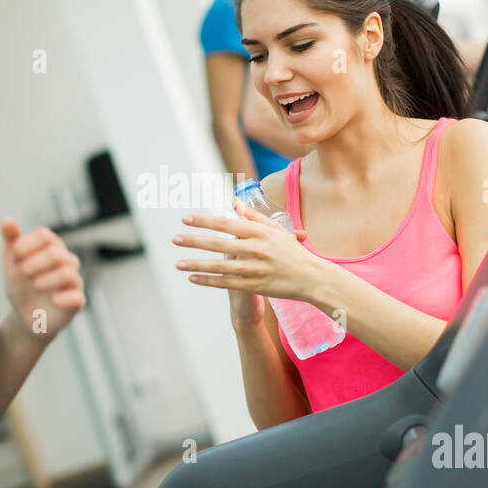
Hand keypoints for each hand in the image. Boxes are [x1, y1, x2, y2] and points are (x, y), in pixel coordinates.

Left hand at [1, 218, 85, 339]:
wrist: (26, 316)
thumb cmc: (22, 285)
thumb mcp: (12, 262)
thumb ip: (11, 240)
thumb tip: (7, 220)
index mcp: (52, 246)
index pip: (44, 235)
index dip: (26, 245)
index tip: (15, 257)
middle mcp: (67, 260)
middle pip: (55, 253)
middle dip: (32, 265)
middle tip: (24, 274)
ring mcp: (74, 281)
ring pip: (66, 273)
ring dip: (43, 281)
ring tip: (34, 286)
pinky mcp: (77, 301)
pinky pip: (76, 297)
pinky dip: (60, 299)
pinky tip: (52, 300)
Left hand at [173, 198, 322, 323]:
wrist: (311, 278)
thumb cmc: (292, 251)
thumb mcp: (275, 229)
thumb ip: (252, 216)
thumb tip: (233, 201)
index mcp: (260, 232)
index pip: (226, 224)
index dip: (204, 221)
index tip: (186, 219)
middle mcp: (256, 249)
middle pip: (218, 244)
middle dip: (194, 241)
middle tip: (175, 239)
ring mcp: (254, 269)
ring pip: (218, 266)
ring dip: (196, 264)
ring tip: (178, 262)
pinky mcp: (254, 286)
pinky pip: (226, 283)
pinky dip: (208, 280)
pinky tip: (193, 278)